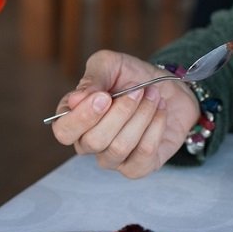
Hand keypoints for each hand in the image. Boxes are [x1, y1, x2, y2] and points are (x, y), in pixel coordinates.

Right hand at [51, 50, 199, 177]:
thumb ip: (92, 78)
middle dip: (121, 112)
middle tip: (138, 91)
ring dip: (142, 117)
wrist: (169, 87)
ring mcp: (111, 157)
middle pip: (93, 141)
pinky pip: (142, 157)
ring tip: (153, 97)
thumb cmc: (132, 76)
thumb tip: (75, 100)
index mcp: (73, 118)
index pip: (63, 131)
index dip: (82, 117)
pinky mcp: (137, 167)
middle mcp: (87, 142)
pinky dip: (155, 129)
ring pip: (119, 148)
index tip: (105, 97)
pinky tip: (159, 112)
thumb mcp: (109, 64)